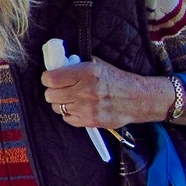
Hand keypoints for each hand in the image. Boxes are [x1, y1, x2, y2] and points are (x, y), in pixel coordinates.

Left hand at [41, 61, 174, 129]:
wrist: (138, 99)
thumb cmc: (115, 79)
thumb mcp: (97, 64)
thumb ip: (75, 64)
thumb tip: (55, 65)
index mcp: (86, 73)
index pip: (50, 79)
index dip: (48, 78)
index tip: (52, 78)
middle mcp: (85, 90)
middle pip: (50, 95)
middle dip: (53, 91)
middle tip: (62, 89)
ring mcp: (87, 108)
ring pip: (56, 107)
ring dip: (61, 103)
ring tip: (74, 98)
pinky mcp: (89, 121)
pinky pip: (66, 118)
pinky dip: (70, 113)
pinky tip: (80, 107)